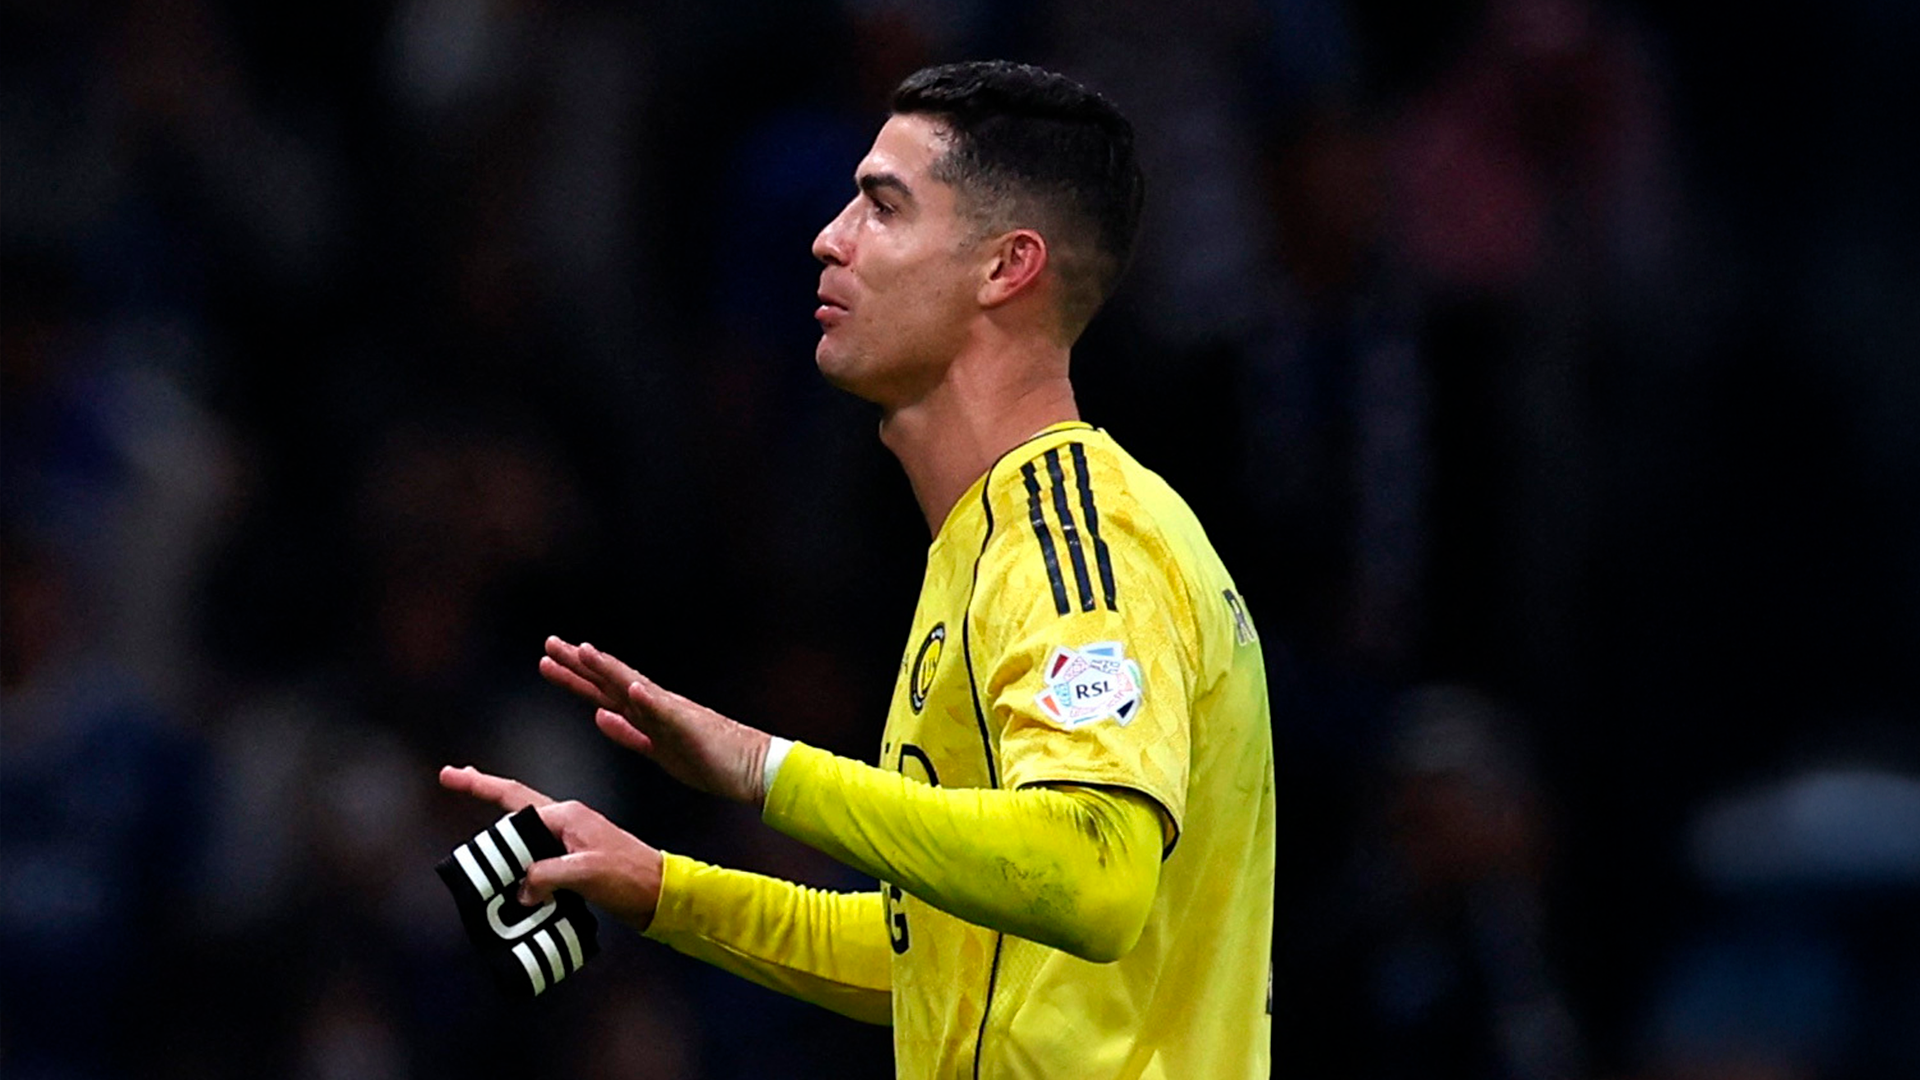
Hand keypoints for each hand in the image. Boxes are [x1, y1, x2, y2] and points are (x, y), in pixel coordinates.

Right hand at [438, 765, 662, 931]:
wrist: (661, 894)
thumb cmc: (629, 876)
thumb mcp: (584, 873)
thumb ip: (545, 876)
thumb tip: (519, 890)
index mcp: (566, 815)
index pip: (513, 797)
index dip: (480, 785)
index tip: (450, 776)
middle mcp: (566, 823)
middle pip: (514, 814)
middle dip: (484, 813)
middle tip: (456, 815)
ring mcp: (572, 844)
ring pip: (525, 842)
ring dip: (502, 852)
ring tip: (477, 868)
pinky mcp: (576, 866)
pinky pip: (537, 865)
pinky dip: (521, 875)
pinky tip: (509, 889)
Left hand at [539, 636, 771, 803]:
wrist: (753, 767)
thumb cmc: (710, 760)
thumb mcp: (657, 750)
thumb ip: (628, 733)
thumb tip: (599, 716)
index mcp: (647, 715)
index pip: (604, 691)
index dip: (576, 676)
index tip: (549, 660)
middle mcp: (657, 707)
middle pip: (611, 681)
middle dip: (580, 664)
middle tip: (550, 643)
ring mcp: (673, 714)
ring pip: (634, 688)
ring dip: (609, 670)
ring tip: (584, 652)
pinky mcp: (691, 727)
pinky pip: (667, 714)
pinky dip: (648, 700)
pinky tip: (631, 687)